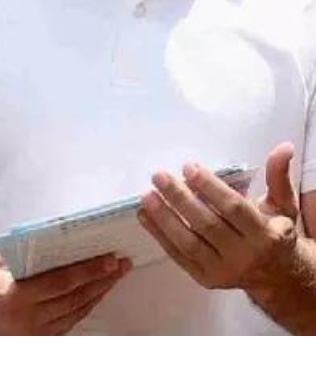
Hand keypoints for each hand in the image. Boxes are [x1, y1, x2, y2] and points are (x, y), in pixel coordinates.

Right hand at [0, 252, 129, 334]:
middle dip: (102, 281)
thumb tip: (58, 237)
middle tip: (121, 264)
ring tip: (114, 276)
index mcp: (15, 297)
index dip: (88, 271)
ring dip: (98, 294)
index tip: (109, 259)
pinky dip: (85, 307)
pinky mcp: (38, 341)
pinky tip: (96, 294)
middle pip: (74, 299)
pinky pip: (69, 323)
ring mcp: (34, 334)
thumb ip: (25, 254)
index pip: (61, 283)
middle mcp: (27, 320)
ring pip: (76, 313)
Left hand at [138, 143, 299, 291]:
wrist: (279, 278)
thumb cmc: (276, 233)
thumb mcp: (283, 206)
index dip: (209, 186)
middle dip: (180, 198)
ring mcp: (223, 271)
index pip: (233, 208)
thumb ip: (278, 177)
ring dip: (164, 218)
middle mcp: (244, 256)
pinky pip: (178, 256)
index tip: (188, 166)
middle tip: (158, 176)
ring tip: (147, 195)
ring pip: (189, 243)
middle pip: (206, 224)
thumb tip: (283, 147)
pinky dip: (159, 236)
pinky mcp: (205, 279)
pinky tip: (144, 216)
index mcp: (265, 235)